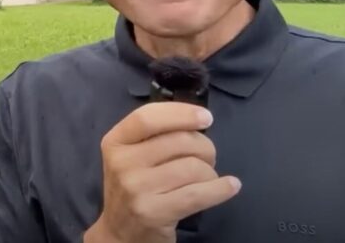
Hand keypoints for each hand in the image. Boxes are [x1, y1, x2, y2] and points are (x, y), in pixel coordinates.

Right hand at [83, 103, 240, 242]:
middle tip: (207, 157)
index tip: (206, 118)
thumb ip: (153, 134)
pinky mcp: (153, 212)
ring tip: (206, 177)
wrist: (121, 232)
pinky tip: (230, 186)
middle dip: (204, 147)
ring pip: (193, 167)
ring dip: (210, 172)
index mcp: (115, 142)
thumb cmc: (134, 186)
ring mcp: (136, 188)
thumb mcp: (130, 155)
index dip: (180, 113)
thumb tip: (196, 118)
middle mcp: (121, 163)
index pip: (147, 117)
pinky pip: (199, 194)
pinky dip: (221, 189)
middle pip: (178, 141)